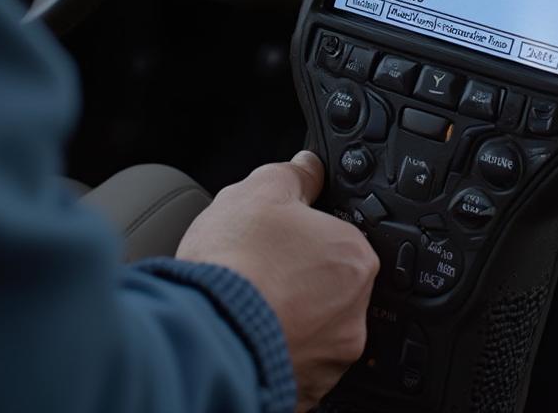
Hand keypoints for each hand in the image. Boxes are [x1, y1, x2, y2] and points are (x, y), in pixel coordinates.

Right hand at [177, 151, 379, 411]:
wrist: (204, 329)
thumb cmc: (234, 263)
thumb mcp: (261, 189)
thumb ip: (294, 173)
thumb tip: (308, 167)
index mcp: (353, 258)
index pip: (340, 235)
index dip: (306, 230)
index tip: (280, 234)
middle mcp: (353, 313)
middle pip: (328, 282)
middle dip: (299, 272)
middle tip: (261, 264)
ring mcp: (329, 358)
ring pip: (313, 324)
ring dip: (289, 311)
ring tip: (250, 296)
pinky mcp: (305, 391)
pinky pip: (295, 358)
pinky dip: (275, 343)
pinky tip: (248, 326)